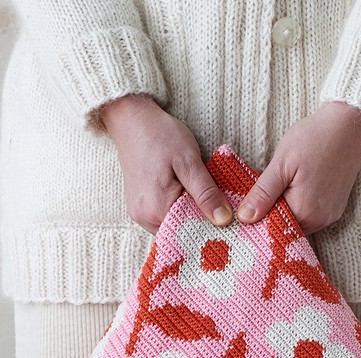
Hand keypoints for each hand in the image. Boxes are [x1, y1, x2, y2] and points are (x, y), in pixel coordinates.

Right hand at [96, 93, 235, 233]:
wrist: (132, 121)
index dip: (211, 227)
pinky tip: (185, 197)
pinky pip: (163, 219)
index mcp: (157, 209)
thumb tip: (224, 220)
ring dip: (188, 217)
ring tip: (201, 199)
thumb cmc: (161, 136)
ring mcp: (139, 216)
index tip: (228, 219)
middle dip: (200, 222)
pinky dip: (177, 212)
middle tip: (218, 207)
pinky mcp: (138, 210)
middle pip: (181, 232)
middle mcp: (145, 218)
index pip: (192, 231)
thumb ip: (206, 193)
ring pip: (173, 227)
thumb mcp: (189, 161)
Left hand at [234, 101, 360, 233]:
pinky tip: (297, 188)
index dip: (258, 217)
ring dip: (286, 210)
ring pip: (298, 223)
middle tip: (263, 191)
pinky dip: (301, 208)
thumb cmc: (314, 139)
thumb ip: (263, 193)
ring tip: (281, 187)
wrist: (349, 125)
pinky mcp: (336, 210)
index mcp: (303, 211)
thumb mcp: (282, 163)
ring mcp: (329, 216)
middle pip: (286, 227)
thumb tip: (244, 218)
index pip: (271, 226)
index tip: (248, 203)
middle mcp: (319, 220)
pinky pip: (312, 218)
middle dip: (272, 214)